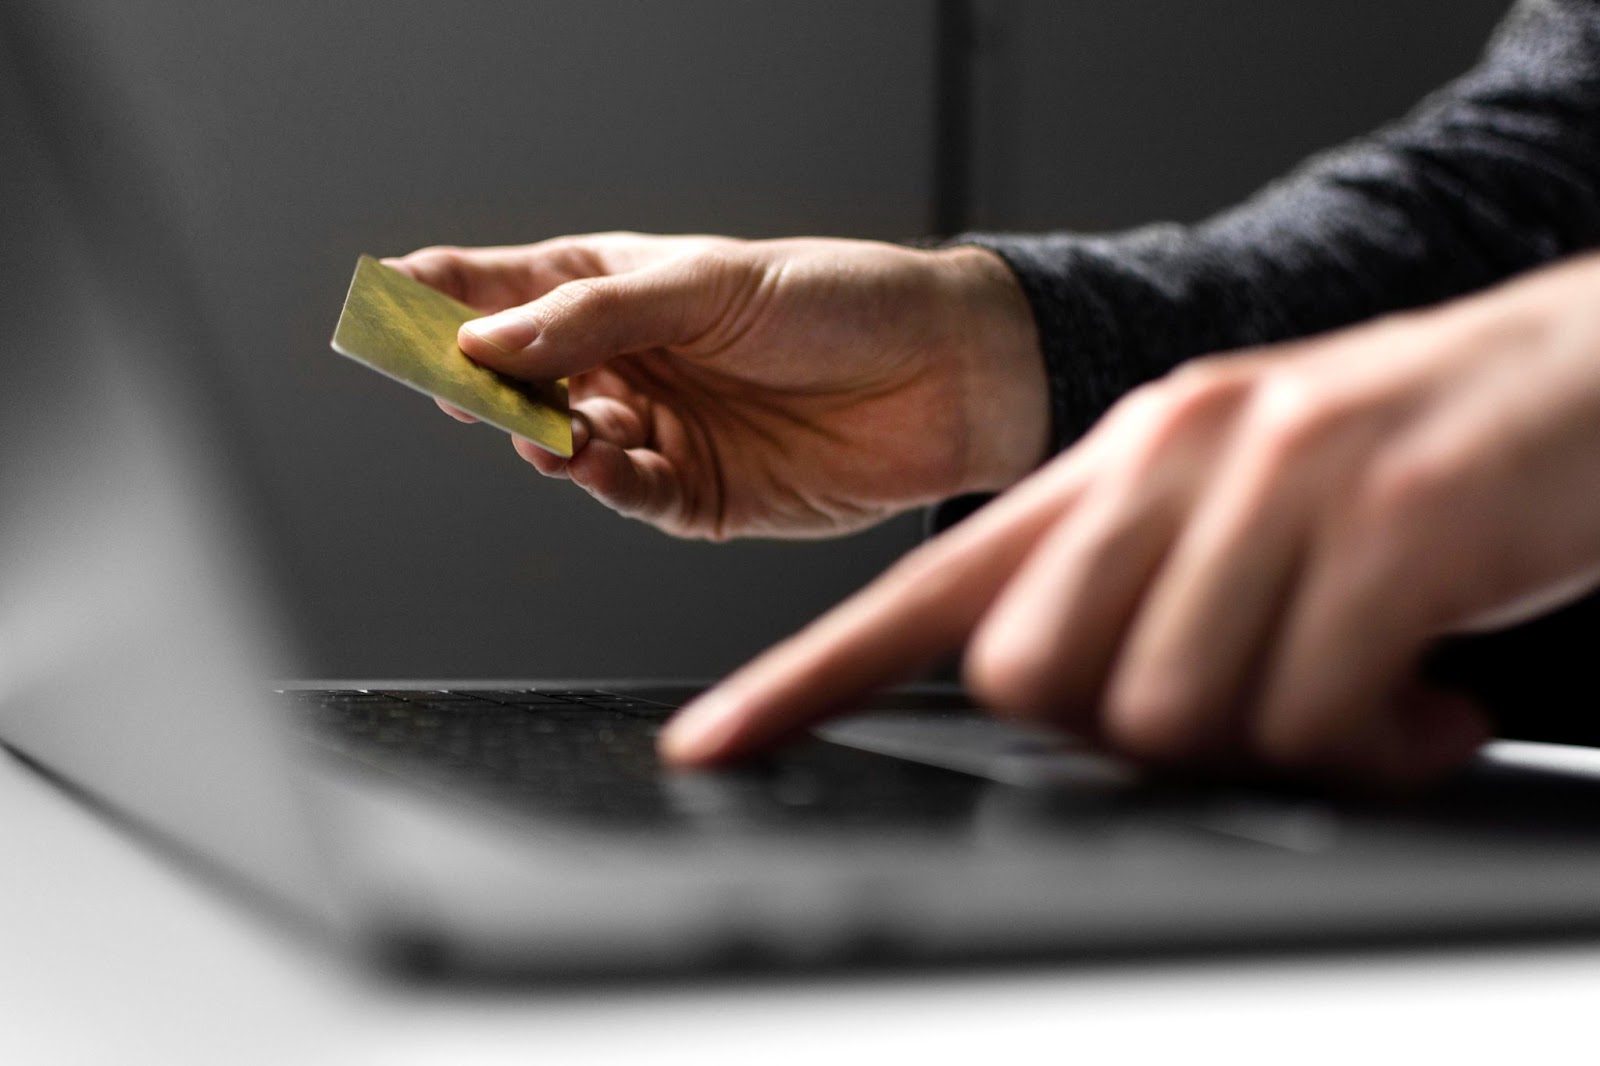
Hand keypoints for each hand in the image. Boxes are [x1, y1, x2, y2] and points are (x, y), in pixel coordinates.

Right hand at [384, 234, 1046, 538]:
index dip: (441, 297)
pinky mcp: (693, 494)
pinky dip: (600, 479)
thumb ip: (594, 315)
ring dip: (540, 436)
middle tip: (449, 384)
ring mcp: (656, 429)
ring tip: (540, 429)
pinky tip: (593, 458)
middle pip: (518, 376)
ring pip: (560, 441)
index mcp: (619, 289)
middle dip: (480, 382)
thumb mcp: (710, 284)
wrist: (946, 375)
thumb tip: (484, 340)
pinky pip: (623, 491)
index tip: (383, 303)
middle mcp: (626, 362)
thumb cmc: (838, 300)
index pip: (505, 289)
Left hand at [659, 252, 1599, 785]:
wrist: (1578, 374)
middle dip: (1125, 736)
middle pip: (1033, 677)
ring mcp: (1275, 484)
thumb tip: (1073, 717)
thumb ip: (1131, 597)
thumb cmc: (1394, 465)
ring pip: (1166, 712)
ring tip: (1360, 698)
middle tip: (1246, 706)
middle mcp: (1168, 458)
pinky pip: (1311, 713)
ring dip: (1272, 742)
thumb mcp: (1231, 511)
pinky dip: (1370, 744)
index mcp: (1110, 465)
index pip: (922, 592)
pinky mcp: (1390, 523)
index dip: (806, 679)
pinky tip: (1425, 700)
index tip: (717, 743)